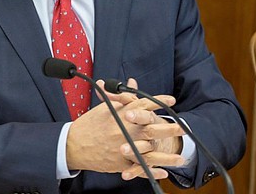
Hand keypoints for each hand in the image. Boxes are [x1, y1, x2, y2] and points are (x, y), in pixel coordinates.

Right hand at [66, 79, 180, 177]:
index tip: (171, 101)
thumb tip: (132, 83)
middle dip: (169, 128)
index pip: (142, 105)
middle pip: (150, 128)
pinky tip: (163, 172)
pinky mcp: (120, 161)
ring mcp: (123, 147)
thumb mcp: (104, 108)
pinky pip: (140, 167)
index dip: (159, 102)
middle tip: (183, 127)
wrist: (73, 144)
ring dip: (166, 156)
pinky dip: (152, 170)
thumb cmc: (89, 125)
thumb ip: (121, 97)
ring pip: (149, 151)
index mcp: (120, 115)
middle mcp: (123, 130)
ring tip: (180, 158)